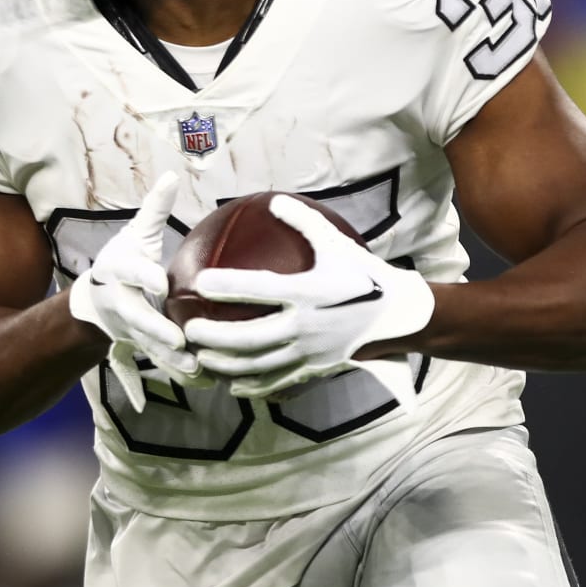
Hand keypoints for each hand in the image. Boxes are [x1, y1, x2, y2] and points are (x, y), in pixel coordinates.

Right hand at [67, 172, 204, 411]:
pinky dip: (159, 377)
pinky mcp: (135, 346)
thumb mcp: (135, 233)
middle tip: (178, 339)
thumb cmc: (123, 261)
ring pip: (145, 345)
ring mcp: (127, 328)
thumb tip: (172, 175)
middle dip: (155, 329)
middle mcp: (120, 302)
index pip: (131, 272)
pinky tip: (180, 390)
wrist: (96, 299)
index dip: (144, 277)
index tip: (161, 283)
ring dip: (166, 358)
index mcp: (119, 271)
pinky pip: (148, 363)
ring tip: (192, 368)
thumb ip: (154, 209)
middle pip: (136, 316)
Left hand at [183, 194, 435, 399]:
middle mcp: (307, 325)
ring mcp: (310, 351)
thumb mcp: (336, 244)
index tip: (199, 281)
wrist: (396, 316)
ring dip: (226, 364)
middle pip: (251, 337)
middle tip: (189, 329)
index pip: (260, 289)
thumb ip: (304, 222)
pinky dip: (253, 386)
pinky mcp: (314, 369)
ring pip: (260, 364)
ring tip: (200, 357)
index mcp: (309, 291)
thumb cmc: (363, 275)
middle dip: (215, 336)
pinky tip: (232, 385)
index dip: (228, 285)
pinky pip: (278, 382)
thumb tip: (274, 199)